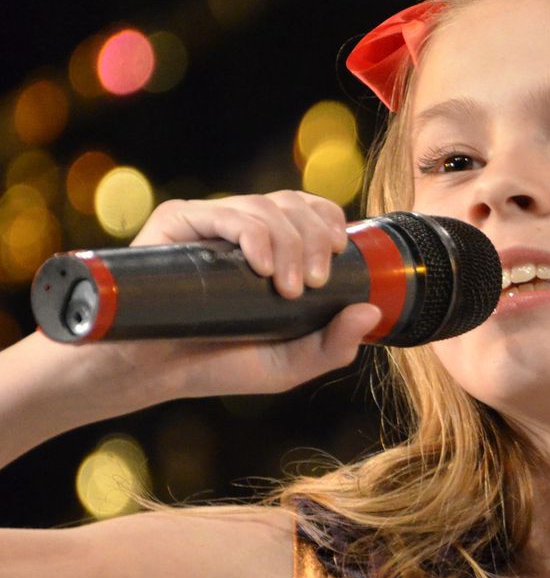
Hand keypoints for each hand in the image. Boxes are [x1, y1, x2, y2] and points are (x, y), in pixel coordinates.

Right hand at [57, 191, 380, 405]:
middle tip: (312, 285)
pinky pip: (224, 212)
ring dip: (288, 244)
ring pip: (266, 207)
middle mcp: (245, 229)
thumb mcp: (288, 364)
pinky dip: (253, 234)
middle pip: (295, 205)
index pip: (312, 212)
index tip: (336, 261)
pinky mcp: (178, 223)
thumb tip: (372, 311)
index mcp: (275, 248)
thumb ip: (333, 346)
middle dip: (314, 241)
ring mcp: (211, 223)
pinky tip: (262, 265)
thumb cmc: (219, 364)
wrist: (151, 372)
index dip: (330, 224)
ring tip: (287, 289)